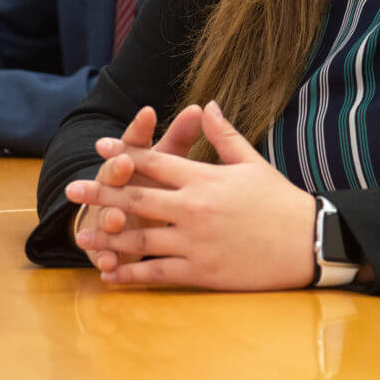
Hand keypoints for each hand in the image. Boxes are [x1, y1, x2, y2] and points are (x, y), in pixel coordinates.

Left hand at [69, 101, 316, 290]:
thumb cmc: (280, 200)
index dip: (124, 154)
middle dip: (100, 194)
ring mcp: (194, 242)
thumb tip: (207, 104)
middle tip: (71, 191)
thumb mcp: (252, 162)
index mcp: (204, 179)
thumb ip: (224, 135)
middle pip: (135, 199)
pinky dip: (129, 274)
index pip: (154, 162)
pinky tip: (110, 275)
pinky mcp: (200, 272)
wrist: (308, 240)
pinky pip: (156, 273)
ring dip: (107, 238)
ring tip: (81, 236)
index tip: (100, 148)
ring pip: (139, 239)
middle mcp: (193, 208)